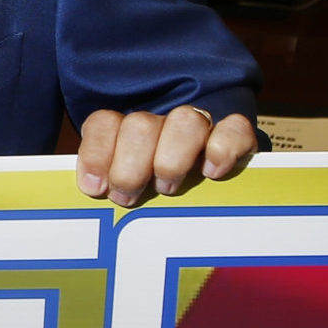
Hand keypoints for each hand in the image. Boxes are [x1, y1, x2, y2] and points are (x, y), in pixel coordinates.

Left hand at [76, 106, 255, 207]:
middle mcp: (161, 125)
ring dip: (171, 159)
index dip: (96, 153)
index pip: (104, 123)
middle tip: (129, 197)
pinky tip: (211, 172)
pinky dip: (222, 148)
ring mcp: (200, 128)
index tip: (96, 188)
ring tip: (166, 189)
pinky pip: (234, 128)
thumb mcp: (124, 198)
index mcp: (126, 134)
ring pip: (185, 121)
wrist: (212, 206)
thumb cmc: (155, 202)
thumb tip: (90, 195)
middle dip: (130, 166)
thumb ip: (105, 191)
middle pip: (140, 125)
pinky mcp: (237, 138)